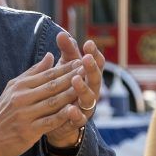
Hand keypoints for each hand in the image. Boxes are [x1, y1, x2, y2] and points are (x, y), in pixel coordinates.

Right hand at [0, 53, 81, 155]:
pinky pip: (49, 121)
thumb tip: (50, 56)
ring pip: (53, 102)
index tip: (82, 60)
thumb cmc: (3, 112)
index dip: (66, 67)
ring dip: (71, 93)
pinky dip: (63, 115)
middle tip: (88, 68)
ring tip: (86, 86)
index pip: (47, 74)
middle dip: (72, 77)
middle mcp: (22, 98)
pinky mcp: (28, 130)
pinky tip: (75, 110)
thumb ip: (33, 73)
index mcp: (20, 86)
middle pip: (52, 85)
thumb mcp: (14, 88)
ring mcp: (25, 114)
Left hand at [46, 33, 104, 147]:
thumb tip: (62, 33)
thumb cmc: (64, 88)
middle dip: (91, 68)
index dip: (94, 53)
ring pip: (89, 98)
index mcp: (89, 76)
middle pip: (95, 78)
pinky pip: (79, 119)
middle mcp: (92, 90)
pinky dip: (75, 114)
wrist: (59, 119)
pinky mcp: (77, 122)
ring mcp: (86, 107)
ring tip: (75, 80)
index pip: (96, 62)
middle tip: (86, 58)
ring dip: (83, 89)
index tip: (88, 43)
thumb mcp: (66, 68)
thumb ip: (66, 52)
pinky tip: (70, 109)